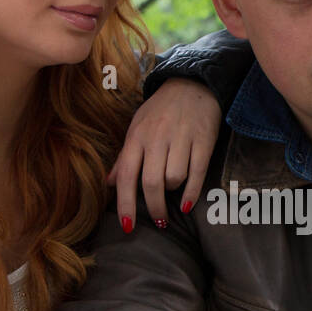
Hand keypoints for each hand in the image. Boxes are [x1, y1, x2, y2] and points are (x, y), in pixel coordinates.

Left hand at [107, 77, 220, 231]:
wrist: (192, 84)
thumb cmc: (160, 111)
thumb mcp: (137, 128)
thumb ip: (124, 157)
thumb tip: (109, 184)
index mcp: (136, 137)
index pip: (126, 176)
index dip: (125, 205)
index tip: (128, 227)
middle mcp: (156, 138)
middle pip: (151, 182)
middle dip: (154, 207)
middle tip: (159, 220)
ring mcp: (180, 139)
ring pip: (174, 179)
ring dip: (174, 192)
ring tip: (175, 190)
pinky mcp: (203, 141)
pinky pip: (197, 174)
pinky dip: (192, 193)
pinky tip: (188, 205)